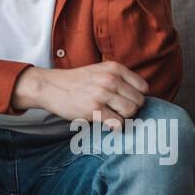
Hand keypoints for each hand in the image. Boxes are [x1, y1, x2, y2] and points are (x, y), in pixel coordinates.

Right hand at [16, 62, 147, 130]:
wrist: (50, 86)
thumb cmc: (77, 82)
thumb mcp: (100, 71)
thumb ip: (120, 80)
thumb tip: (141, 99)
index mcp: (114, 68)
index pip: (143, 88)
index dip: (137, 97)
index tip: (126, 101)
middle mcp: (110, 79)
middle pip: (139, 101)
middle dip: (131, 109)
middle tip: (117, 111)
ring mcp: (102, 94)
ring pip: (131, 112)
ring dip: (123, 118)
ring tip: (111, 115)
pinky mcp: (94, 109)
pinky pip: (118, 123)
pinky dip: (115, 126)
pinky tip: (106, 122)